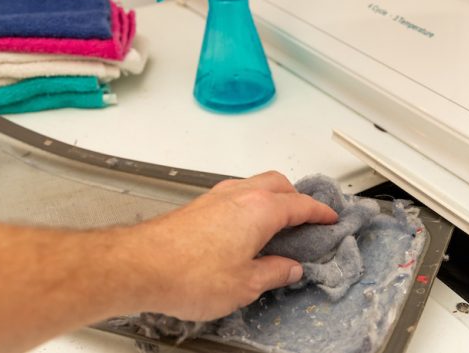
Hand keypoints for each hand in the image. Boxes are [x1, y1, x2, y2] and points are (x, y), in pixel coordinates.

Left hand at [120, 171, 337, 320]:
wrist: (139, 266)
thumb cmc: (186, 272)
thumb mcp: (245, 284)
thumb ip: (273, 273)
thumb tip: (288, 268)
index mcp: (260, 210)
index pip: (300, 205)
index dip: (319, 212)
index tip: (329, 217)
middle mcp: (239, 195)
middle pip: (278, 184)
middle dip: (296, 197)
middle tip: (306, 216)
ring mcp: (216, 197)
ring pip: (254, 185)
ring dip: (271, 197)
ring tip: (276, 221)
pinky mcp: (198, 206)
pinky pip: (234, 195)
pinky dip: (249, 204)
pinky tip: (244, 226)